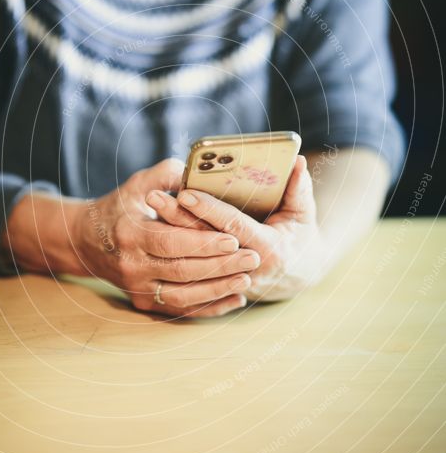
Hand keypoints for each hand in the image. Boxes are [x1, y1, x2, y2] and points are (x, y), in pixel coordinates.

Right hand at [73, 158, 260, 316]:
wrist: (87, 242)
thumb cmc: (120, 207)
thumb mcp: (138, 185)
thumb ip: (168, 174)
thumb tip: (199, 170)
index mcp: (130, 234)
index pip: (171, 241)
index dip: (204, 242)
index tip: (234, 239)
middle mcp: (132, 265)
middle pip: (182, 271)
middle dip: (220, 266)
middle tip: (252, 259)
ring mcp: (137, 288)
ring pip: (183, 296)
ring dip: (217, 290)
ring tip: (246, 280)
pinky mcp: (144, 302)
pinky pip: (180, 310)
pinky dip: (209, 307)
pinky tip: (233, 299)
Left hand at [146, 156, 327, 301]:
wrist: (295, 276)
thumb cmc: (299, 238)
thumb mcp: (304, 214)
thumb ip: (299, 189)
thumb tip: (299, 162)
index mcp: (269, 249)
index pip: (233, 227)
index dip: (209, 211)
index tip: (185, 193)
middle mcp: (246, 269)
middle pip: (204, 243)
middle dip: (178, 219)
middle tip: (153, 196)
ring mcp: (228, 281)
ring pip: (192, 260)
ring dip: (168, 234)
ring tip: (150, 207)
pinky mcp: (217, 290)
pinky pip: (189, 274)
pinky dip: (170, 255)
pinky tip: (152, 234)